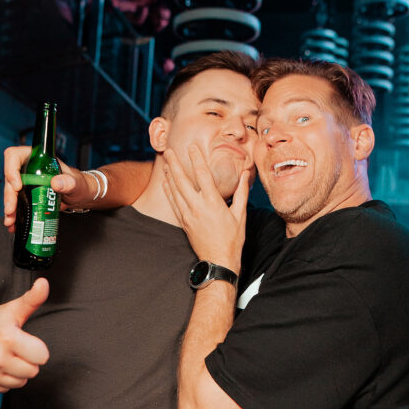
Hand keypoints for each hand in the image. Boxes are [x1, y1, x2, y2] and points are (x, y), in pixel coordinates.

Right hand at [0, 278, 49, 391]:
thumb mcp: (13, 309)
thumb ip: (33, 298)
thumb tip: (44, 283)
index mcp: (6, 337)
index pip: (42, 357)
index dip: (37, 349)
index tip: (24, 340)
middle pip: (32, 371)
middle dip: (27, 361)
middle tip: (12, 348)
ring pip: (20, 382)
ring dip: (15, 371)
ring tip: (2, 355)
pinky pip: (4, 388)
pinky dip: (2, 379)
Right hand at [3, 147, 90, 230]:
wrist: (79, 196)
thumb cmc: (77, 184)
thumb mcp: (75, 183)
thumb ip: (68, 182)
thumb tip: (55, 183)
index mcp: (37, 159)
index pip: (15, 156)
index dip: (11, 169)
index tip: (17, 186)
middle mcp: (28, 170)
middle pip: (10, 179)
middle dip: (9, 196)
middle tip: (11, 210)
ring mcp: (26, 184)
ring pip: (11, 193)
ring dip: (9, 208)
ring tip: (11, 221)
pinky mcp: (27, 197)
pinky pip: (16, 204)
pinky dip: (14, 215)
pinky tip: (14, 224)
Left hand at [163, 145, 248, 272]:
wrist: (218, 261)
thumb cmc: (232, 239)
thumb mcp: (240, 215)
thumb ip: (241, 193)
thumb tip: (244, 174)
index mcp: (213, 202)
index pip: (203, 175)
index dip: (196, 159)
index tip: (191, 147)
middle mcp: (198, 207)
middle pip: (182, 180)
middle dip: (174, 163)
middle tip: (168, 150)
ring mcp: (188, 215)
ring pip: (174, 191)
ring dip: (169, 175)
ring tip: (165, 162)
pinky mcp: (184, 222)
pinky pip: (173, 203)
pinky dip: (168, 191)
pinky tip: (165, 182)